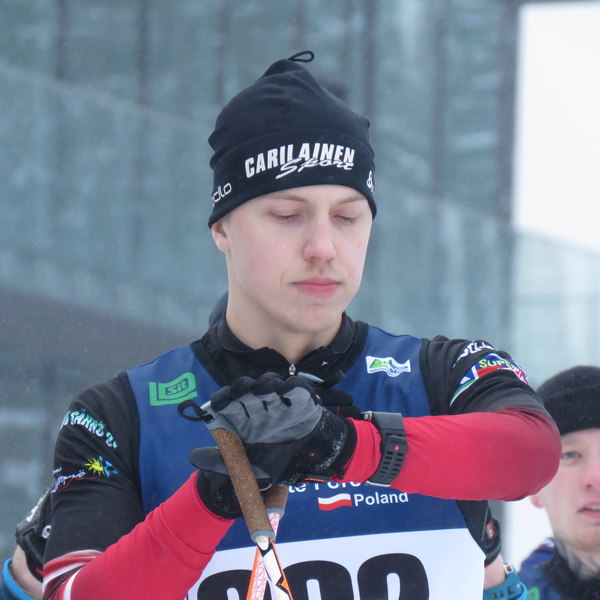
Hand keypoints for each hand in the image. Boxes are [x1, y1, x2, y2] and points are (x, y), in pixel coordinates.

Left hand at [197, 373, 353, 484]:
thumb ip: (221, 462)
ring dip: (265, 384)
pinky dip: (292, 387)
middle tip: (240, 392)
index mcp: (244, 418)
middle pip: (246, 389)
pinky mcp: (301, 401)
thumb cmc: (275, 463)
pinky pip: (296, 389)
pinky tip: (287, 390)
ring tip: (263, 390)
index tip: (218, 405)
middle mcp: (259, 406)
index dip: (222, 399)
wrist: (308, 463)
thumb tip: (192, 456)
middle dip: (242, 388)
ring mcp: (280, 402)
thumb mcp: (247, 468)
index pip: (228, 401)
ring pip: (269, 384)